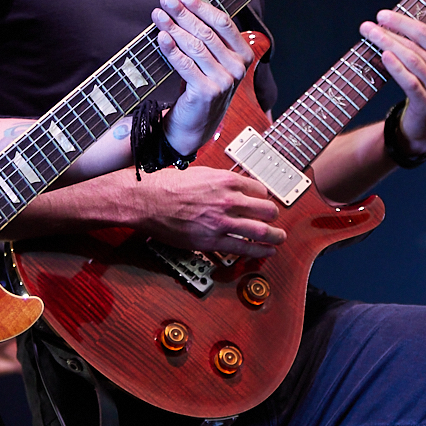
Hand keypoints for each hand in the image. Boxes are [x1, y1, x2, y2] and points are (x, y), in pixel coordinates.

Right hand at [131, 166, 283, 256]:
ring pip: (261, 230)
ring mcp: (223, 222)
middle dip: (273, 216)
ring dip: (274, 235)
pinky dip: (260, 250)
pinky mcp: (213, 241)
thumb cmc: (168, 186)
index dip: (264, 198)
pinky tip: (267, 251)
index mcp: (227, 181)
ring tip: (278, 238)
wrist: (148, 201)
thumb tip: (236, 186)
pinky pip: (244, 248)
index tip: (264, 202)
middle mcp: (229, 201)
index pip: (260, 190)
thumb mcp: (201, 174)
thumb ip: (222, 181)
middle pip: (267, 210)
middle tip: (274, 220)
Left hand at [152, 0, 253, 155]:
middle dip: (183, 14)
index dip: (202, 8)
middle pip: (207, 32)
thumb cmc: (202, 88)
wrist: (196, 125)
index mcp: (244, 55)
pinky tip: (161, 38)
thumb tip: (186, 8)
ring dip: (173, 28)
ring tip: (158, 16)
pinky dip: (171, 49)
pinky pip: (185, 65)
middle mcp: (237, 68)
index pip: (224, 23)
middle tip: (166, 1)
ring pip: (195, 46)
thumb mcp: (212, 62)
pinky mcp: (207, 92)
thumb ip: (208, 39)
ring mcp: (224, 81)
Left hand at [367, 5, 425, 158]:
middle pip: (415, 45)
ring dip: (388, 46)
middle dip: (389, 33)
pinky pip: (410, 82)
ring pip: (411, 61)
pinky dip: (397, 68)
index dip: (403, 22)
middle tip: (367, 26)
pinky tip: (384, 56)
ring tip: (370, 37)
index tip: (381, 15)